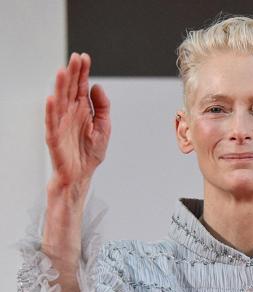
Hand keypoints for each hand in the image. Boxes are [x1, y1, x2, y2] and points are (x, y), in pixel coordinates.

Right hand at [46, 52, 109, 195]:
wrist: (81, 175)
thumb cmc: (89, 152)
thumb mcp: (104, 128)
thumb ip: (102, 108)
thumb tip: (97, 86)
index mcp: (82, 110)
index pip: (80, 86)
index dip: (82, 72)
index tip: (85, 57)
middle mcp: (70, 113)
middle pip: (70, 89)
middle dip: (72, 73)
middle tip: (76, 57)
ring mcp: (61, 123)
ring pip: (60, 101)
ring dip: (60, 86)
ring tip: (62, 71)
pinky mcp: (55, 136)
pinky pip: (52, 122)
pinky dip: (51, 110)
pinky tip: (52, 98)